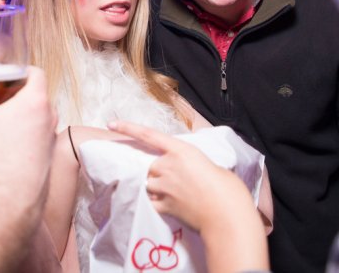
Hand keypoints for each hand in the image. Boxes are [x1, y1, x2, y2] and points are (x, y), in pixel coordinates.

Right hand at [0, 67, 56, 211]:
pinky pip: (38, 141)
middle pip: (36, 96)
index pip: (36, 73)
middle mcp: (49, 120)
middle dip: (15, 95)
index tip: (4, 75)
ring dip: (20, 118)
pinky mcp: (48, 163)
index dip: (20, 70)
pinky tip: (1, 150)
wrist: (7, 207)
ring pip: (38, 120)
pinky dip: (24, 139)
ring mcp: (51, 142)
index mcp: (35, 103)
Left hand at [108, 120, 269, 272]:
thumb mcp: (209, 163)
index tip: (111, 123)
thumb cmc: (226, 188)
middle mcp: (168, 166)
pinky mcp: (163, 206)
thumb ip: (190, 162)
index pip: (148, 134)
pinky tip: (174, 206)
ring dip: (156, 188)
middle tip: (179, 181)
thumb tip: (187, 169)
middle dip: (158, 172)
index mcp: (182, 150)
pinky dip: (158, 203)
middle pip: (150, 166)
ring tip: (178, 195)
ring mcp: (163, 187)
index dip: (128, 128)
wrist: (227, 216)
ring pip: (148, 184)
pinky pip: (152, 202)